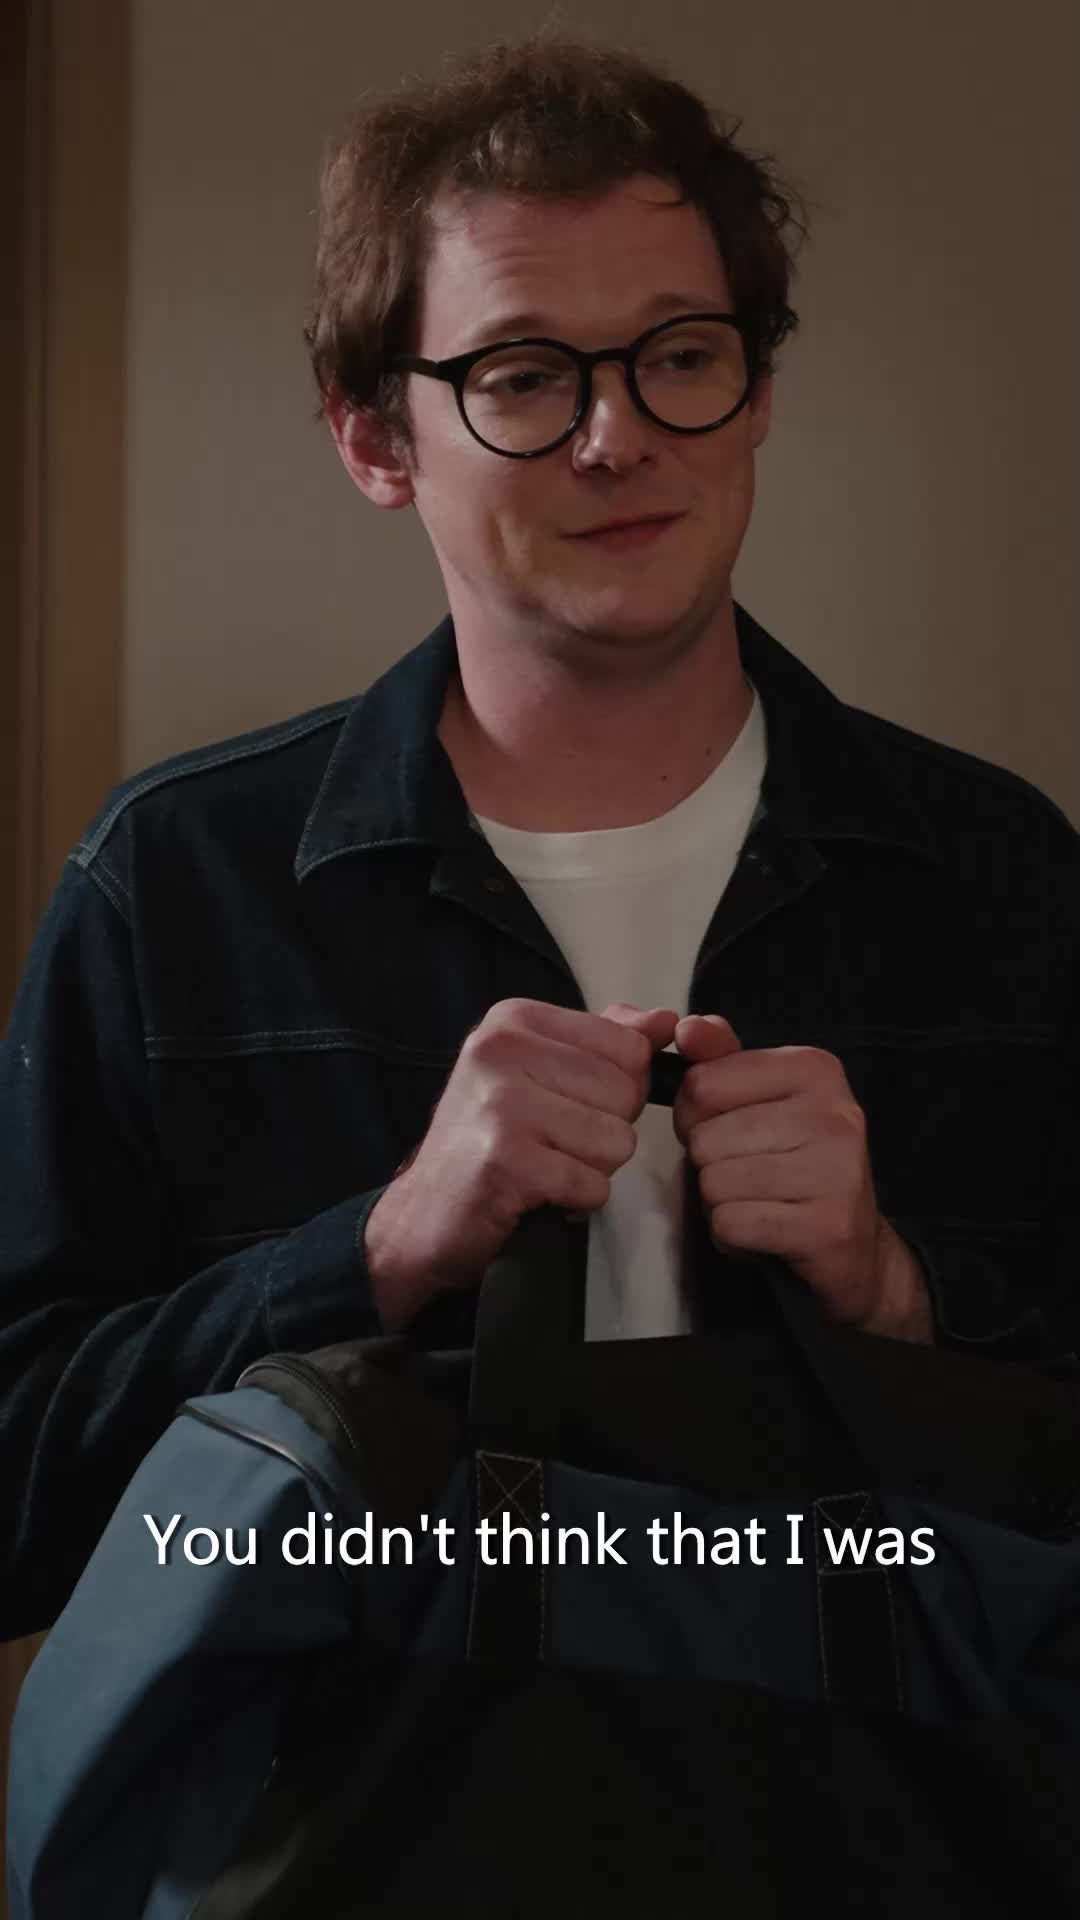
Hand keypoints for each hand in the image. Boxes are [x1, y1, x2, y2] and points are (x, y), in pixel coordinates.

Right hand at [365, 998, 678, 1329]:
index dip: (620, 1089)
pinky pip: (591, 1182)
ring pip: (617, 1139)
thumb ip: (605, 1042)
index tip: (572, 1107)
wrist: (421, 1217)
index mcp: (515, 1020)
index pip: (628, 1046)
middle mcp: (502, 1050)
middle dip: (606, 1132)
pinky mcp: (505, 1160)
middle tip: (554, 1145)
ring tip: (545, 1168)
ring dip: (592, 1169)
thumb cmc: (486, 1143)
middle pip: (626, 1093)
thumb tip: (667, 1021)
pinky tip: (538, 1193)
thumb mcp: (539, 1074)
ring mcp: (500, 1104)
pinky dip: (576, 1200)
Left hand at [672, 1014, 931, 1341]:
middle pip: (705, 1138)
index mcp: (815, 1069)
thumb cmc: (797, 1168)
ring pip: (714, 1184)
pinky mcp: (828, 1225)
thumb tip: (688, 1026)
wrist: (859, 1250)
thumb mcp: (762, 1102)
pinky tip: (766, 1234)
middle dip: (710, 1168)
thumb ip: (721, 1061)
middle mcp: (833, 1112)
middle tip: (752, 1179)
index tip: (728, 1134)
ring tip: (762, 1205)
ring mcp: (836, 1170)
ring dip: (722, 1205)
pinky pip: (732, 1224)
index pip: (702, 1084)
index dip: (694, 1118)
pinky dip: (734, 1238)